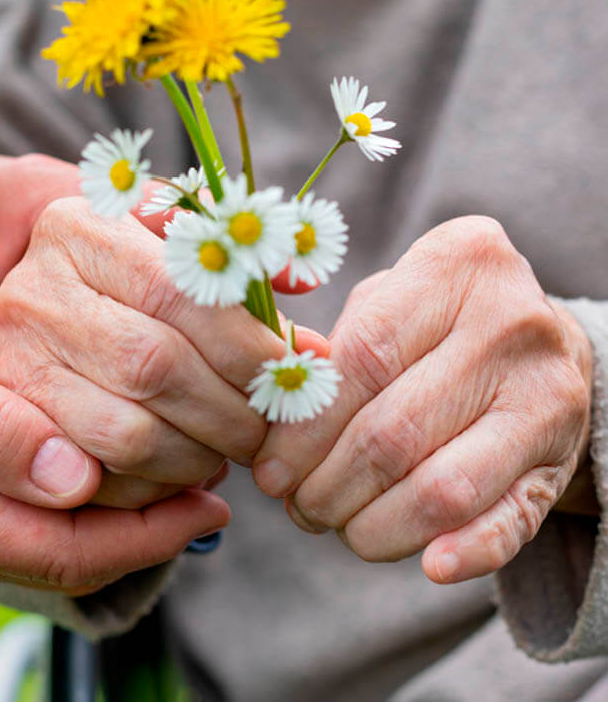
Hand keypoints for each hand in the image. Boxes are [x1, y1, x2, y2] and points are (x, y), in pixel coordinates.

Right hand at [0, 197, 327, 507]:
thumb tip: (313, 346)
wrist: (54, 296)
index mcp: (82, 229)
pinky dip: (156, 487)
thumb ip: (245, 272)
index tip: (288, 373)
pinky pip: (97, 478)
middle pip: (152, 366)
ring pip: (126, 432)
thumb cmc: (138, 271)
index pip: (177, 291)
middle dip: (231, 410)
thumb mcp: (180, 245)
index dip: (244, 344)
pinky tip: (184, 467)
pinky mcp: (17, 426)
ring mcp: (15, 362)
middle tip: (270, 426)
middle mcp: (36, 292)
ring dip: (198, 455)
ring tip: (230, 447)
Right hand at [0, 280, 228, 591]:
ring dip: (125, 516)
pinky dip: (88, 500)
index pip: (63, 550)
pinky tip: (118, 463)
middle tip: (214, 489)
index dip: (147, 535)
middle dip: (150, 531)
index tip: (210, 505)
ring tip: (185, 474)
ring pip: (56, 541)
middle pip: (69, 556)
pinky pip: (34, 519)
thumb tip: (75, 481)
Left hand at [253, 216, 592, 583]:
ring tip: (339, 525)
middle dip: (328, 486)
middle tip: (298, 505)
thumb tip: (275, 431)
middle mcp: (511, 323)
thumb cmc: (437, 320)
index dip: (304, 427)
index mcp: (456, 265)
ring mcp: (547, 393)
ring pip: (442, 488)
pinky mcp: (562, 455)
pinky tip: (429, 565)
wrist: (541, 341)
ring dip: (374, 526)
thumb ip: (334, 352)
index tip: (268, 469)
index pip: (362, 358)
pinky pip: (513, 519)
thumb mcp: (388, 301)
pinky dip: (469, 552)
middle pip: (393, 432)